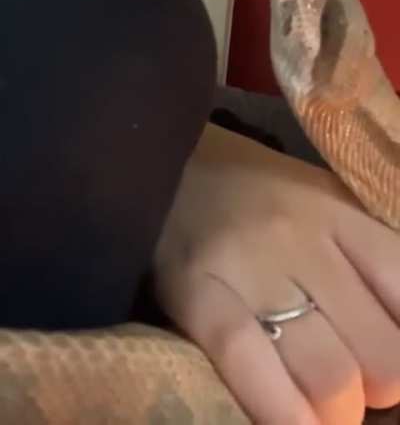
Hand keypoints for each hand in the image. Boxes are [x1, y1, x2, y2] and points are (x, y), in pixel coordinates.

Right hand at [154, 123, 399, 424]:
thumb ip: (364, 256)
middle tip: (355, 388)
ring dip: (336, 412)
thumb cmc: (253, 191)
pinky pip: (252, 368)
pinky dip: (283, 415)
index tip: (391, 366)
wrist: (169, 167)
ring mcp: (249, 265)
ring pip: (327, 376)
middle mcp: (301, 236)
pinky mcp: (198, 292)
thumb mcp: (321, 201)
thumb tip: (396, 326)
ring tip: (322, 407)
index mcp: (338, 212)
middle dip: (376, 390)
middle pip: (378, 352)